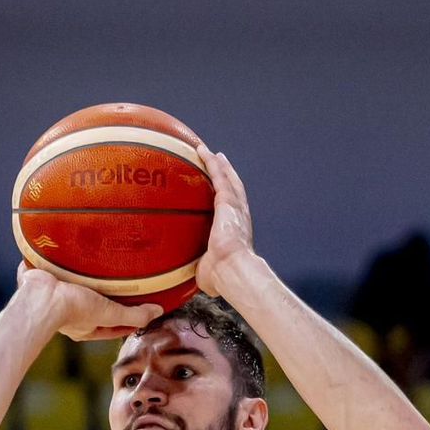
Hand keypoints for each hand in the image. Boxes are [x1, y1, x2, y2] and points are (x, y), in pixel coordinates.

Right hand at [15, 263, 159, 341]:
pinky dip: (67, 261)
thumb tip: (158, 312)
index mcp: (86, 327)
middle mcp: (72, 314)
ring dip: (88, 277)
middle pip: (96, 305)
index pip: (114, 324)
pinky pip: (60, 268)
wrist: (40, 296)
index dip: (130, 318)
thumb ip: (134, 315)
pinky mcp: (48, 279)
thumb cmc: (72, 309)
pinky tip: (74, 249)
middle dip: (108, 296)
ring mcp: (58, 296)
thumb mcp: (109, 313)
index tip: (144, 309)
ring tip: (99, 262)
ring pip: (78, 286)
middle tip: (123, 282)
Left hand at [193, 147, 257, 299]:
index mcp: (235, 233)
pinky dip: (212, 163)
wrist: (232, 270)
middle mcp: (239, 217)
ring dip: (219, 165)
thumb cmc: (222, 278)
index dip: (227, 198)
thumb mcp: (207, 272)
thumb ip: (200, 269)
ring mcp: (235, 208)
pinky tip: (203, 151)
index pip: (231, 211)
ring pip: (227, 179)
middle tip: (218, 162)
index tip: (221, 190)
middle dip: (226, 175)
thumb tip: (189, 278)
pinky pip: (219, 176)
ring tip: (209, 152)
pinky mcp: (228, 201)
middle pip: (233, 189)